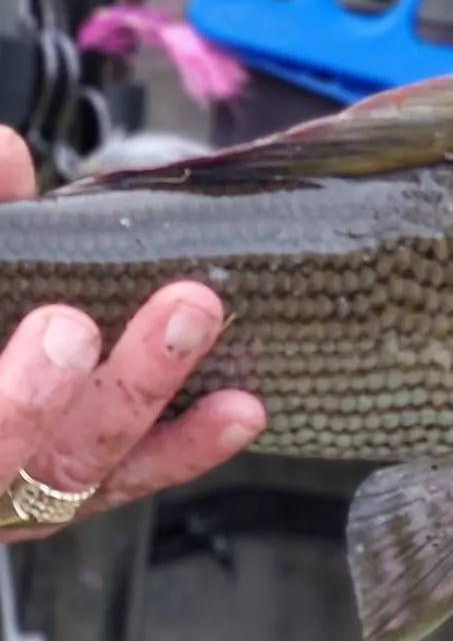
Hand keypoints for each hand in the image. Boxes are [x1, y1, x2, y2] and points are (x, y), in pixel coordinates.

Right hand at [0, 128, 265, 540]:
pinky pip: (144, 473)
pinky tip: (241, 408)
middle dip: (41, 397)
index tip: (55, 323)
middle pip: (8, 451)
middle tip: (75, 327)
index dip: (6, 397)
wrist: (9, 373)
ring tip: (191, 314)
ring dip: (142, 389)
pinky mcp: (96, 488)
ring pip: (83, 463)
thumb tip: (6, 150)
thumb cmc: (1, 308)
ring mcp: (32, 490)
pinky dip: (192, 444)